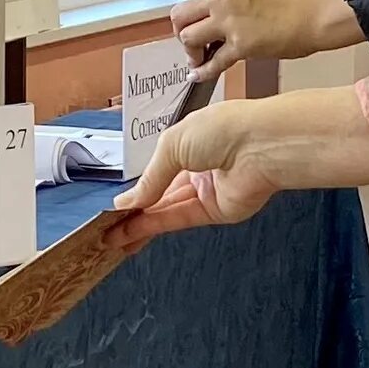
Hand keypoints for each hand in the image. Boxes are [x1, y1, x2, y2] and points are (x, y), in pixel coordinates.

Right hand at [107, 87, 368, 255]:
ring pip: (167, 211)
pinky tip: (132, 230)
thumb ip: (150, 177)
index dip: (137, 189)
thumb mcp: (172, 144)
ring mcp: (208, 192)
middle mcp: (199, 169)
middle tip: (107, 228)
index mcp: (190, 144)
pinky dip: (156, 225)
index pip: (158, 172)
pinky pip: (180, 219)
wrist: (261, 145)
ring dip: (140, 224)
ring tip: (112, 237)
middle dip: (134, 212)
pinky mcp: (217, 212)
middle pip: (161, 196)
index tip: (115, 206)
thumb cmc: (222, 129)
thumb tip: (129, 200)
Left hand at [170, 0, 361, 73]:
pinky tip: (198, 76)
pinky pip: (212, 62)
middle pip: (181, 16)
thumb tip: (225, 24)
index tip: (199, 31)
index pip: (196, 2)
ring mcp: (230, 22)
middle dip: (182, 34)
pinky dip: (202, 71)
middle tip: (193, 47)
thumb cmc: (300, 3)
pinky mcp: (241, 45)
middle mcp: (223, 0)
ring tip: (200, 60)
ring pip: (188, 37)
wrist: (319, 12)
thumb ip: (236, 5)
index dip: (194, 20)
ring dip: (191, 52)